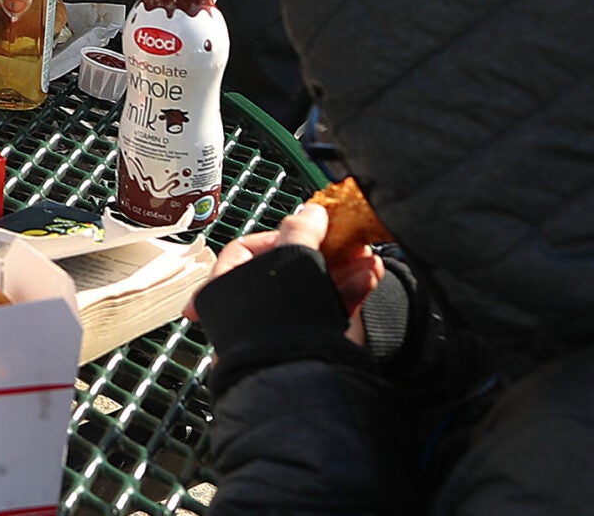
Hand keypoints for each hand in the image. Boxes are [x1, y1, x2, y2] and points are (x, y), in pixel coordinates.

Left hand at [184, 199, 383, 341]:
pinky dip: (349, 292)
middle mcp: (248, 313)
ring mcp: (280, 330)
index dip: (280, 235)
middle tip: (345, 238)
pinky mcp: (311, 344)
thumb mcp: (291, 261)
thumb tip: (311, 211)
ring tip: (367, 254)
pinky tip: (370, 274)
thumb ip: (301, 232)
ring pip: (312, 290)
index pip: (246, 251)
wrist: (304, 382)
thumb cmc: (282, 319)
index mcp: (223, 292)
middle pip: (287, 270)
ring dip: (343, 268)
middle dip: (323, 252)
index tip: (307, 228)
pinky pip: (328, 311)